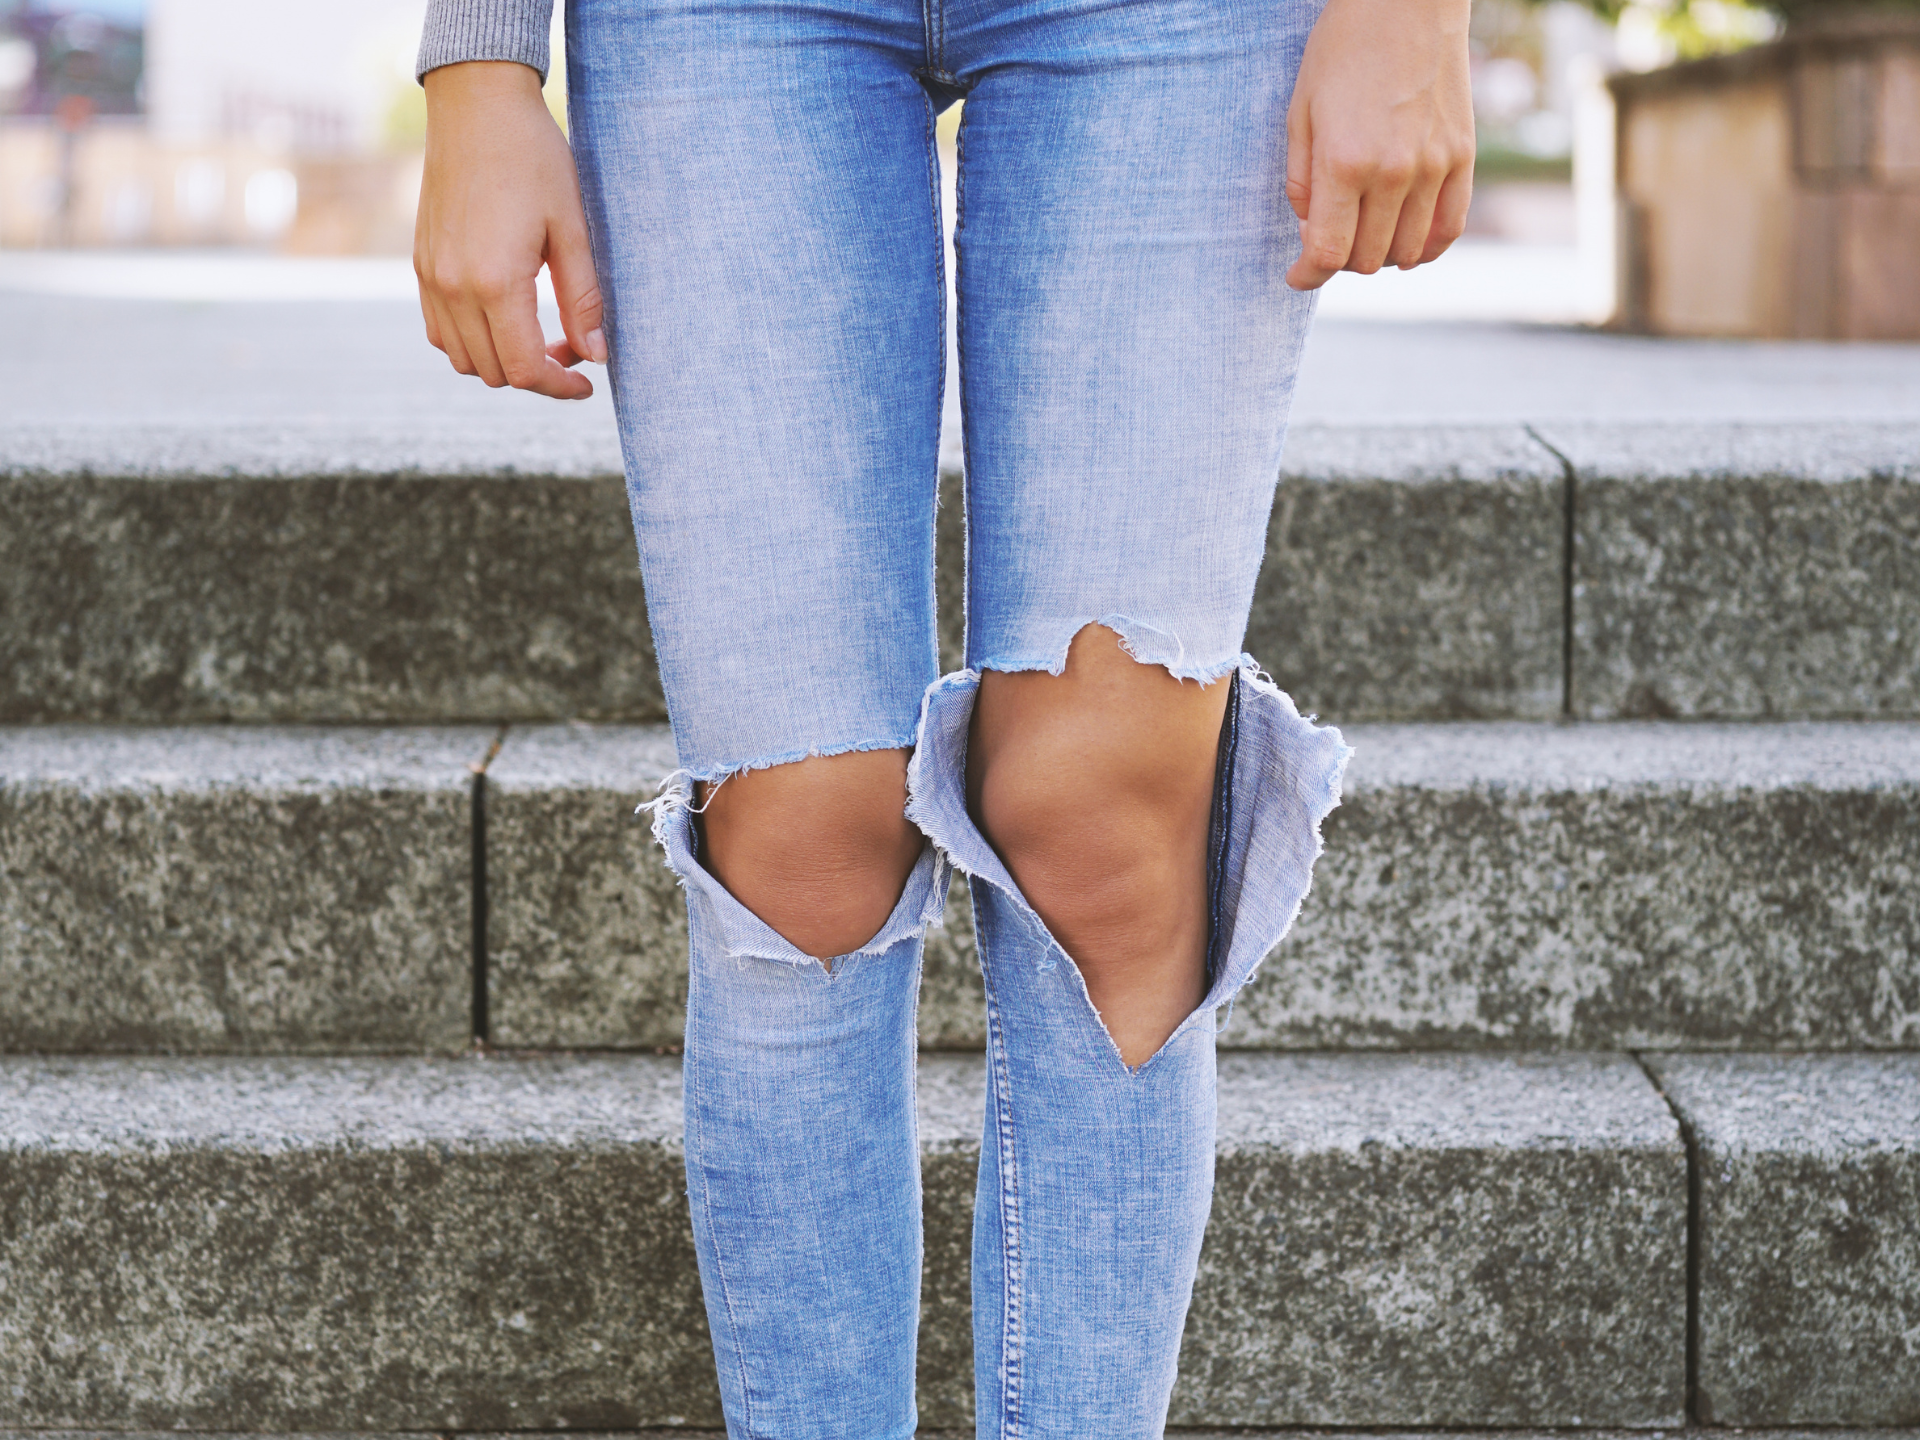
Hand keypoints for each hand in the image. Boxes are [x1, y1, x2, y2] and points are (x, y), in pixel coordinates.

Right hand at [415, 61, 606, 398]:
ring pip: (464, 359)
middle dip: (537, 375)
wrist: (477, 105)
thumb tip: (596, 355)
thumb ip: (583, 300)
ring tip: (539, 336)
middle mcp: (453, 287)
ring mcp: (430, 277)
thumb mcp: (573, 229)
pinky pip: (440, 331)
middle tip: (572, 349)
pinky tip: (504, 317)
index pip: (525, 370)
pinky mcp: (421, 265)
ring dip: (503, 362)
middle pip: (495, 373)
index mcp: (495, 282)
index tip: (587, 385)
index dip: (560, 388)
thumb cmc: (534, 159)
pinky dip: (472, 341)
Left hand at [1284, 0, 1474, 290]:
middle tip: (1329, 238)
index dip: (1307, 275)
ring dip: (1381, 255)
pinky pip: (1450, 228)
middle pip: (1366, 259)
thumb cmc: (1343, 50)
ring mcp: (1434, 166)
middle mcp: (1393, 172)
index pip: (1327, 253)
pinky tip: (1408, 243)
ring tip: (1365, 235)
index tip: (1298, 276)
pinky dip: (1427, 247)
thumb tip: (1311, 231)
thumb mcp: (1301, 112)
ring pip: (1408, 252)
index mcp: (1345, 162)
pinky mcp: (1462, 157)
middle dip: (1339, 260)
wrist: (1406, 1)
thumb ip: (1301, 180)